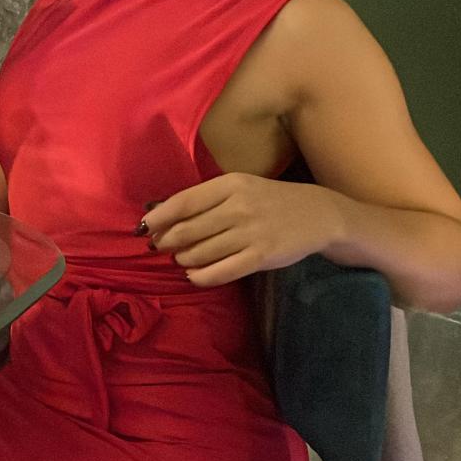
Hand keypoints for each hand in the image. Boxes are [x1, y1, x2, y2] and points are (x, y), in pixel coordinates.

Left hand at [142, 173, 340, 286]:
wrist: (317, 214)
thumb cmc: (269, 200)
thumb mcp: (239, 188)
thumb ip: (206, 199)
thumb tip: (161, 214)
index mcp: (230, 184)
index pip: (183, 202)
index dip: (158, 218)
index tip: (143, 228)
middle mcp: (239, 207)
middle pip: (187, 230)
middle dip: (167, 242)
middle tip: (160, 247)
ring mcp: (251, 233)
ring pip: (200, 253)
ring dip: (183, 259)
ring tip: (181, 259)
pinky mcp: (260, 257)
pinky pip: (220, 272)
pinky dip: (200, 276)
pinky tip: (194, 274)